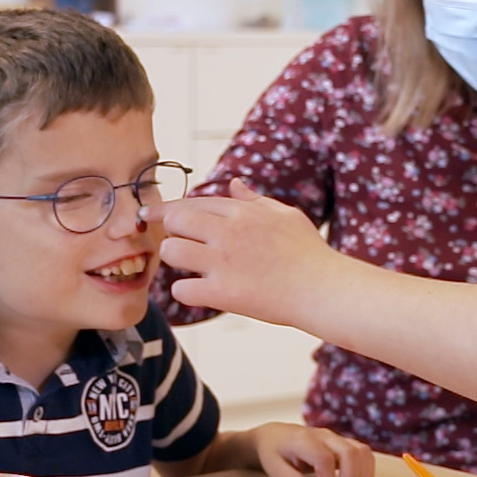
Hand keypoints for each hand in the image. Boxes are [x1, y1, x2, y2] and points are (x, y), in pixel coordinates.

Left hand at [153, 179, 349, 324]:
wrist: (324, 290)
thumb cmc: (309, 253)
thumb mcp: (285, 216)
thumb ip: (255, 200)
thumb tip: (234, 183)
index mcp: (242, 212)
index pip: (193, 202)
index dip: (168, 209)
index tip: (151, 215)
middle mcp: (228, 232)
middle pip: (175, 220)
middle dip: (172, 230)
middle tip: (183, 243)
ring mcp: (223, 262)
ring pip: (171, 251)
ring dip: (176, 259)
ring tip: (192, 267)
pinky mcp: (223, 293)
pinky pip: (181, 289)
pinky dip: (187, 292)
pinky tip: (201, 292)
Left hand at [250, 423, 374, 476]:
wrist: (274, 435)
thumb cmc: (273, 452)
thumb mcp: (273, 468)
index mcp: (304, 440)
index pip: (325, 459)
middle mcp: (324, 436)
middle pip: (350, 453)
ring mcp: (336, 438)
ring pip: (362, 452)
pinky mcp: (344, 444)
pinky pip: (364, 455)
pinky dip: (365, 473)